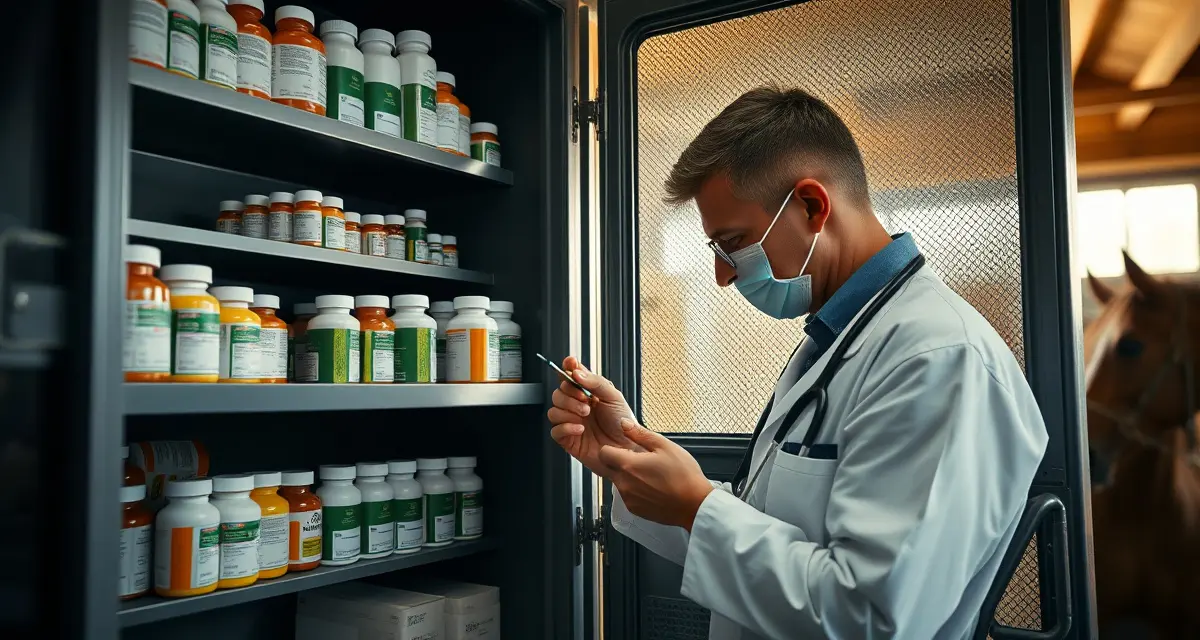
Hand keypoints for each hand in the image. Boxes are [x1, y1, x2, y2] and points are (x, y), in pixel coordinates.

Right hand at [547, 357, 640, 478]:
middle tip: (585, 401)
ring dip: (568, 410)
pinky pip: (555, 430)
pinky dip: (566, 427)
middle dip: (570, 395)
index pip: (571, 377)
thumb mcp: (614, 398)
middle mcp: (577, 407)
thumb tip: (577, 373)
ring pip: (553, 410)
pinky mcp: (568, 440)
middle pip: (558, 393)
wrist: (628, 451)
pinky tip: (580, 429)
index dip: (568, 367)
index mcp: (588, 394)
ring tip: (585, 416)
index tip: (570, 363)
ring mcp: (571, 423)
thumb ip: (596, 382)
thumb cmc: (624, 426)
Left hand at [599, 419, 713, 531]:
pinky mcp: (635, 510)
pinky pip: (628, 495)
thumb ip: (640, 433)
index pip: (603, 453)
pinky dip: (636, 490)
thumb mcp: (665, 446)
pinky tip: (654, 487)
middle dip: (622, 462)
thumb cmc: (683, 476)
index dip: (613, 448)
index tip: (627, 448)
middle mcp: (623, 484)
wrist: (695, 506)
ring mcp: (628, 499)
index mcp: (628, 465)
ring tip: (652, 475)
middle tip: (644, 461)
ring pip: (619, 482)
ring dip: (629, 477)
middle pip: (610, 468)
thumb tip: (624, 423)